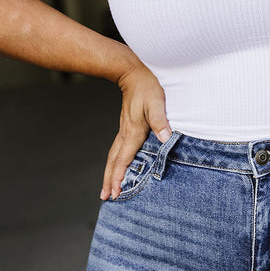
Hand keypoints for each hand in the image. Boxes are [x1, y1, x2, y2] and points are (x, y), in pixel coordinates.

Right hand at [101, 62, 170, 199]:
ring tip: (106, 187)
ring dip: (109, 173)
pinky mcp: (126, 127)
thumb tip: (165, 138)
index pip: (124, 159)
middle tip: (105, 197)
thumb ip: (160, 121)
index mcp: (133, 132)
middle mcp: (126, 134)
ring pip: (113, 156)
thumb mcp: (156, 102)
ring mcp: (124, 131)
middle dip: (109, 180)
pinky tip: (117, 166)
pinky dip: (115, 162)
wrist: (133, 73)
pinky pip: (118, 150)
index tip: (115, 192)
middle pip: (114, 162)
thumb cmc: (147, 88)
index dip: (119, 177)